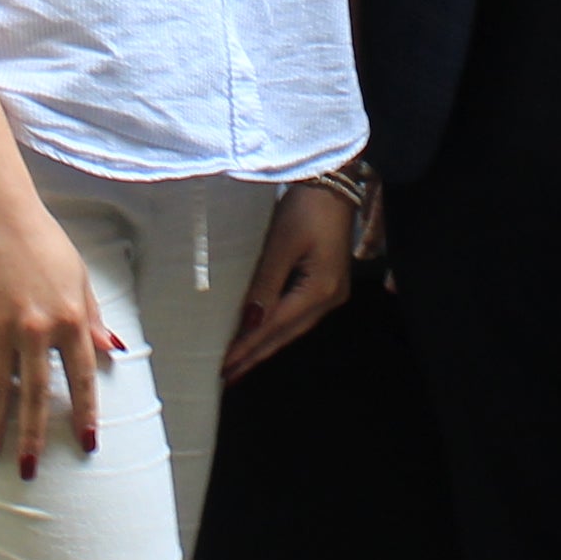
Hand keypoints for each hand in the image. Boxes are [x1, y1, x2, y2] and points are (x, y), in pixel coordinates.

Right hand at [0, 191, 119, 477]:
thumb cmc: (43, 241)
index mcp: (70, 319)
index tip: (86, 444)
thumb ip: (94, 317)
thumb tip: (114, 350)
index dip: (84, 414)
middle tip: (28, 470)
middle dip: (32, 437)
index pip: (81, 379)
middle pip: (35, 396)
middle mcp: (37, 328)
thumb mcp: (79, 276)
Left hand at [220, 181, 358, 379]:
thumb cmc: (307, 208)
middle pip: (286, 334)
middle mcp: (330, 299)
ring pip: (293, 328)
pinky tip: (263, 334)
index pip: (275, 327)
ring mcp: (332, 293)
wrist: (335, 182)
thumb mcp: (281, 244)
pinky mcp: (327, 284)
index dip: (249, 348)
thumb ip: (265, 285)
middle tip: (228, 376)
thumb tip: (251, 323)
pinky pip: (298, 315)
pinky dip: (277, 328)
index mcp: (319, 291)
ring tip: (241, 362)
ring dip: (266, 345)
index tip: (225, 368)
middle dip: (256, 355)